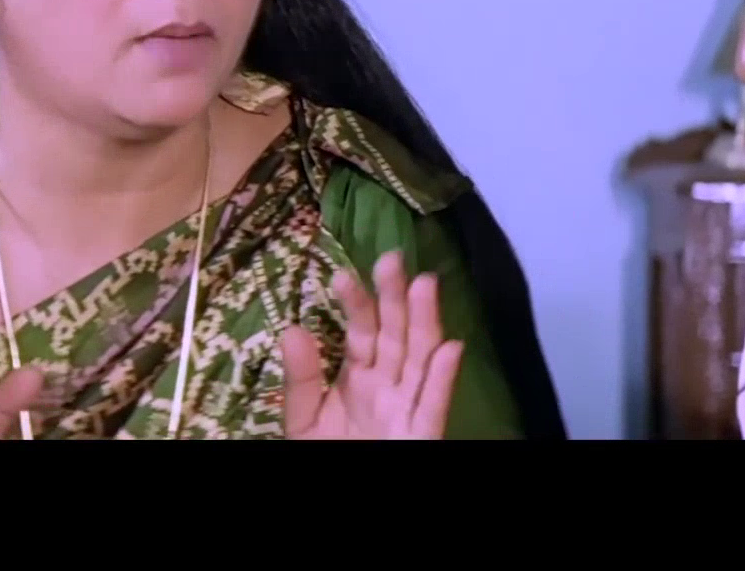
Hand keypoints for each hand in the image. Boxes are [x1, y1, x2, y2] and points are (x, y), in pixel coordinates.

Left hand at [280, 252, 463, 439]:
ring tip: (425, 284)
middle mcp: (388, 384)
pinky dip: (443, 379)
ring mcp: (408, 407)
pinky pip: (433, 406)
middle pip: (396, 334)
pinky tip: (452, 348)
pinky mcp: (422, 434)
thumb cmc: (329, 451)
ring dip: (425, 323)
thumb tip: (292, 328)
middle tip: (393, 258)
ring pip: (420, 359)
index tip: (343, 273)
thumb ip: (301, 379)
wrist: (349, 486)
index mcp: (360, 376)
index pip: (361, 332)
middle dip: (395, 298)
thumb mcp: (303, 421)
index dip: (356, 303)